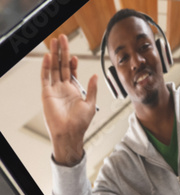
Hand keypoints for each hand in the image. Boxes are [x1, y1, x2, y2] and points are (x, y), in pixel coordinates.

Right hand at [40, 34, 97, 166]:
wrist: (70, 133)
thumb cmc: (80, 123)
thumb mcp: (90, 104)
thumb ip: (92, 89)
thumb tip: (96, 75)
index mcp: (73, 90)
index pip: (71, 72)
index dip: (72, 62)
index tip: (75, 54)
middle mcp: (63, 88)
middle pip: (61, 66)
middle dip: (62, 52)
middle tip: (62, 38)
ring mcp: (54, 89)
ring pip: (53, 68)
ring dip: (54, 55)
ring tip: (55, 42)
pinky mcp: (47, 93)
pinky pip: (45, 77)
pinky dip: (46, 67)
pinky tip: (48, 57)